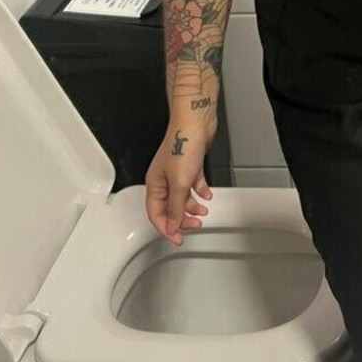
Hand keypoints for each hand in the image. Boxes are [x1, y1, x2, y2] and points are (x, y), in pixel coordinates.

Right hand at [145, 124, 214, 246]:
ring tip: (203, 211)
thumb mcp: (179, 183)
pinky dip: (200, 191)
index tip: (177, 239)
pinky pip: (193, 184)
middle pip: (170, 207)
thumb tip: (172, 226)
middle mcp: (164, 179)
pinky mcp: (190, 164)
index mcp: (154, 184)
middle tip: (195, 226)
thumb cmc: (183, 145)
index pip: (156, 214)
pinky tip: (207, 194)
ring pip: (182, 197)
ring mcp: (177, 172)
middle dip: (182, 219)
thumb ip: (176, 207)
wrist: (196, 122)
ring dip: (192, 206)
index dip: (166, 229)